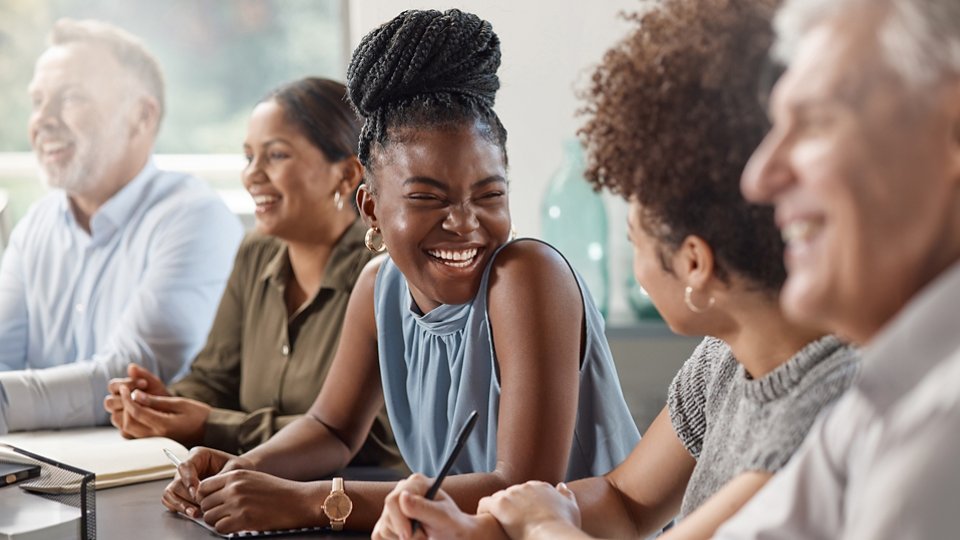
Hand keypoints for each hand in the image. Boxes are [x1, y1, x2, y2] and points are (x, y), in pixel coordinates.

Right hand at [104, 363, 169, 427]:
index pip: (112, 386)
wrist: (171, 412)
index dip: (126, 384)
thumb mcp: (155, 384)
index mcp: (119, 391)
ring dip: (129, 413)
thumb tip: (131, 367)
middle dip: (125, 398)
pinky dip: (135, 425)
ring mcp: (120, 419)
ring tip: (147, 408)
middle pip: (109, 402)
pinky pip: (124, 431)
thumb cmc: (160, 396)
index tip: (144, 383)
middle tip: (142, 396)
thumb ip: (143, 375)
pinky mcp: (127, 432)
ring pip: (115, 417)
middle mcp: (116, 405)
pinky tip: (147, 421)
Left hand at [110, 385, 209, 445]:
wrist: (210, 431)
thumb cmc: (199, 415)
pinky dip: (131, 422)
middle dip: (124, 406)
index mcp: (163, 425)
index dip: (127, 398)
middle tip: (127, 392)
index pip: (136, 412)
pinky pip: (134, 434)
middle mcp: (156, 436)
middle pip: (128, 423)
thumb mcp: (180, 403)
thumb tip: (136, 395)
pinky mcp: (154, 442)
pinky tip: (136, 412)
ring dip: (126, 415)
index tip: (125, 388)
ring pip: (128, 430)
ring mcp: (155, 441)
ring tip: (131, 401)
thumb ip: (156, 401)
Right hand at [161, 446, 249, 518]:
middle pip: (177, 482)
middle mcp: (188, 468)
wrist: (241, 476)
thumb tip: (202, 492)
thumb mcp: (234, 469)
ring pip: (171, 493)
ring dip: (181, 505)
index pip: (185, 466)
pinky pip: (172, 500)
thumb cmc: (239, 468)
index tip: (196, 492)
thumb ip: (219, 478)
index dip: (188, 480)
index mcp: (198, 455)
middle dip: (187, 497)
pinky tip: (192, 513)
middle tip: (199, 507)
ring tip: (196, 513)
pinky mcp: (183, 493)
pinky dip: (180, 508)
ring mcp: (184, 480)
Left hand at [195, 470, 320, 533]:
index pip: (203, 487)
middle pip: (204, 504)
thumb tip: (212, 497)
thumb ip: (232, 484)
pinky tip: (237, 526)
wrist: (299, 500)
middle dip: (211, 511)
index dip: (205, 498)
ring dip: (217, 521)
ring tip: (231, 520)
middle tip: (224, 515)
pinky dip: (226, 529)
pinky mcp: (244, 518)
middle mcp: (233, 487)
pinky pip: (220, 528)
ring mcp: (238, 503)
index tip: (213, 504)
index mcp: (235, 475)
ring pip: (209, 517)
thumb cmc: (278, 492)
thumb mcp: (252, 479)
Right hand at [373, 473, 500, 539]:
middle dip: (405, 533)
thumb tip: (403, 497)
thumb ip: (423, 507)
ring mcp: (392, 508)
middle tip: (424, 536)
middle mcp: (402, 492)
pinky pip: (380, 536)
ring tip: (421, 535)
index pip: (394, 500)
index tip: (409, 535)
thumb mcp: (443, 517)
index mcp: (416, 483)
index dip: (399, 520)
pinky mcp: (386, 522)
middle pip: (387, 517)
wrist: (452, 535)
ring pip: (383, 529)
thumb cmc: (451, 523)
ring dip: (403, 539)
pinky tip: (410, 537)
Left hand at [478, 481, 580, 539]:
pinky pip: (484, 504)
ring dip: (497, 511)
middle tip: (511, 524)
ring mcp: (512, 494)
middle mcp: (526, 486)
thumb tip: (561, 486)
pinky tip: (488, 522)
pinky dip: (483, 512)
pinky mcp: (500, 504)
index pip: (527, 491)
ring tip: (498, 525)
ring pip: (497, 498)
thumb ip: (567, 495)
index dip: (523, 505)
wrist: (552, 534)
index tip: (524, 518)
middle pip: (511, 494)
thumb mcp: (572, 508)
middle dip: (510, 508)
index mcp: (542, 486)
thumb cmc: (563, 527)